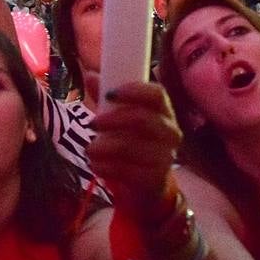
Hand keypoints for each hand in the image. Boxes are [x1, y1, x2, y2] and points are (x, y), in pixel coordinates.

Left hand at [85, 76, 181, 219]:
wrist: (146, 184)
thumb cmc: (132, 141)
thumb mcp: (118, 117)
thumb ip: (106, 97)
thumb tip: (91, 76)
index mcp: (163, 111)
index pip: (157, 94)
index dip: (133, 91)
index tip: (109, 93)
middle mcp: (169, 133)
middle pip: (142, 119)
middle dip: (113, 119)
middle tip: (92, 123)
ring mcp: (164, 157)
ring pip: (130, 148)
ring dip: (103, 147)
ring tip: (90, 149)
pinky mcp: (153, 179)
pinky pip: (125, 171)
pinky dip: (104, 167)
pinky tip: (96, 165)